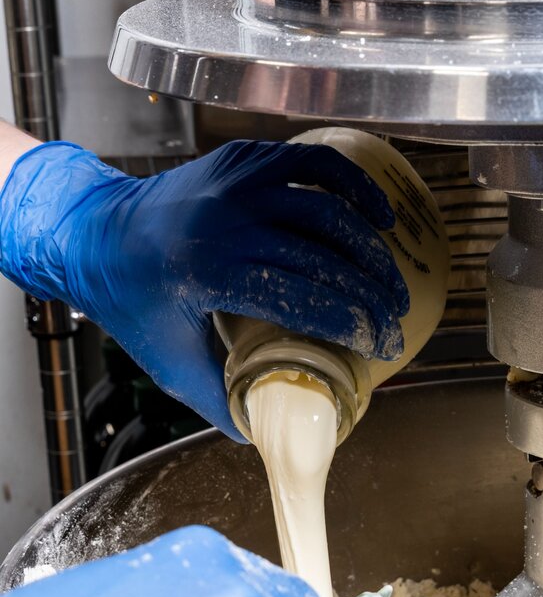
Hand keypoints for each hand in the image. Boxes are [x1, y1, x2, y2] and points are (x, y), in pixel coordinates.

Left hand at [0, 140, 408, 439]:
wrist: (94, 233)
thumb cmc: (133, 301)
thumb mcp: (171, 363)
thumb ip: (220, 401)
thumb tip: (267, 436)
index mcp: (211, 272)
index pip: (305, 299)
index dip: (352, 325)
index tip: (380, 346)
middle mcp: (228, 221)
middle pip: (326, 258)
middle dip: (372, 296)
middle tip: (394, 323)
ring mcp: (238, 183)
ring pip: (328, 210)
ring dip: (371, 249)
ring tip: (392, 283)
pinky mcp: (245, 160)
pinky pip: (314, 165)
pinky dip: (353, 186)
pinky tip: (379, 215)